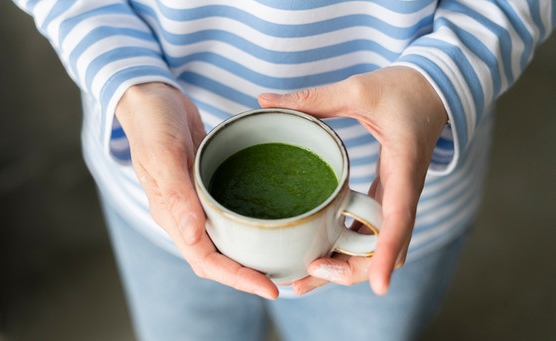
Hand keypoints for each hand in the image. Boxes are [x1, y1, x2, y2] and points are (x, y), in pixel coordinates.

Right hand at [115, 82, 278, 298]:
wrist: (152, 97)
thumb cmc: (152, 123)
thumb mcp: (164, 154)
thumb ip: (176, 195)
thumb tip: (193, 237)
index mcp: (172, 215)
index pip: (205, 260)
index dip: (237, 278)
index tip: (269, 288)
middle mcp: (186, 216)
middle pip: (220, 258)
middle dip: (250, 275)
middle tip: (287, 280)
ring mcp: (199, 202)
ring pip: (228, 240)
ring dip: (253, 254)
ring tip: (285, 259)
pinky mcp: (211, 186)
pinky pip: (232, 214)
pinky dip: (252, 224)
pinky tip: (276, 222)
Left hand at [258, 66, 447, 295]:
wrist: (433, 91)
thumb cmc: (402, 89)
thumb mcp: (357, 89)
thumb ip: (312, 99)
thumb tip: (263, 100)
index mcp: (403, 167)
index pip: (399, 219)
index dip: (386, 253)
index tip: (377, 286)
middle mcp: (404, 193)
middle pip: (388, 249)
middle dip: (352, 272)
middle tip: (306, 276)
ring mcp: (396, 199)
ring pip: (378, 248)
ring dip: (346, 268)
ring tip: (301, 279)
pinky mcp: (386, 198)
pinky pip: (371, 234)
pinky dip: (348, 251)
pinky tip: (318, 255)